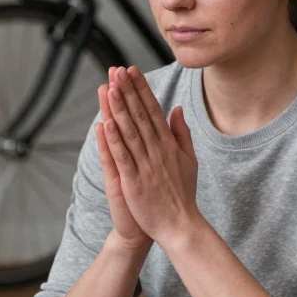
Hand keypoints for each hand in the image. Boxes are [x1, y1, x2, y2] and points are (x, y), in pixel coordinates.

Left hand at [101, 66, 199, 243]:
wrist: (180, 226)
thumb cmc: (183, 194)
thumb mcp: (189, 159)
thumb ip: (182, 133)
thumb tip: (176, 108)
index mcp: (169, 145)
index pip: (153, 110)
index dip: (142, 89)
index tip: (132, 70)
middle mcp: (158, 151)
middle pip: (140, 116)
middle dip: (128, 91)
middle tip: (118, 70)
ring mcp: (146, 165)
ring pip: (130, 132)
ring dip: (119, 109)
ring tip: (109, 87)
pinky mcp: (134, 181)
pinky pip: (123, 157)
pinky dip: (114, 140)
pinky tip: (106, 123)